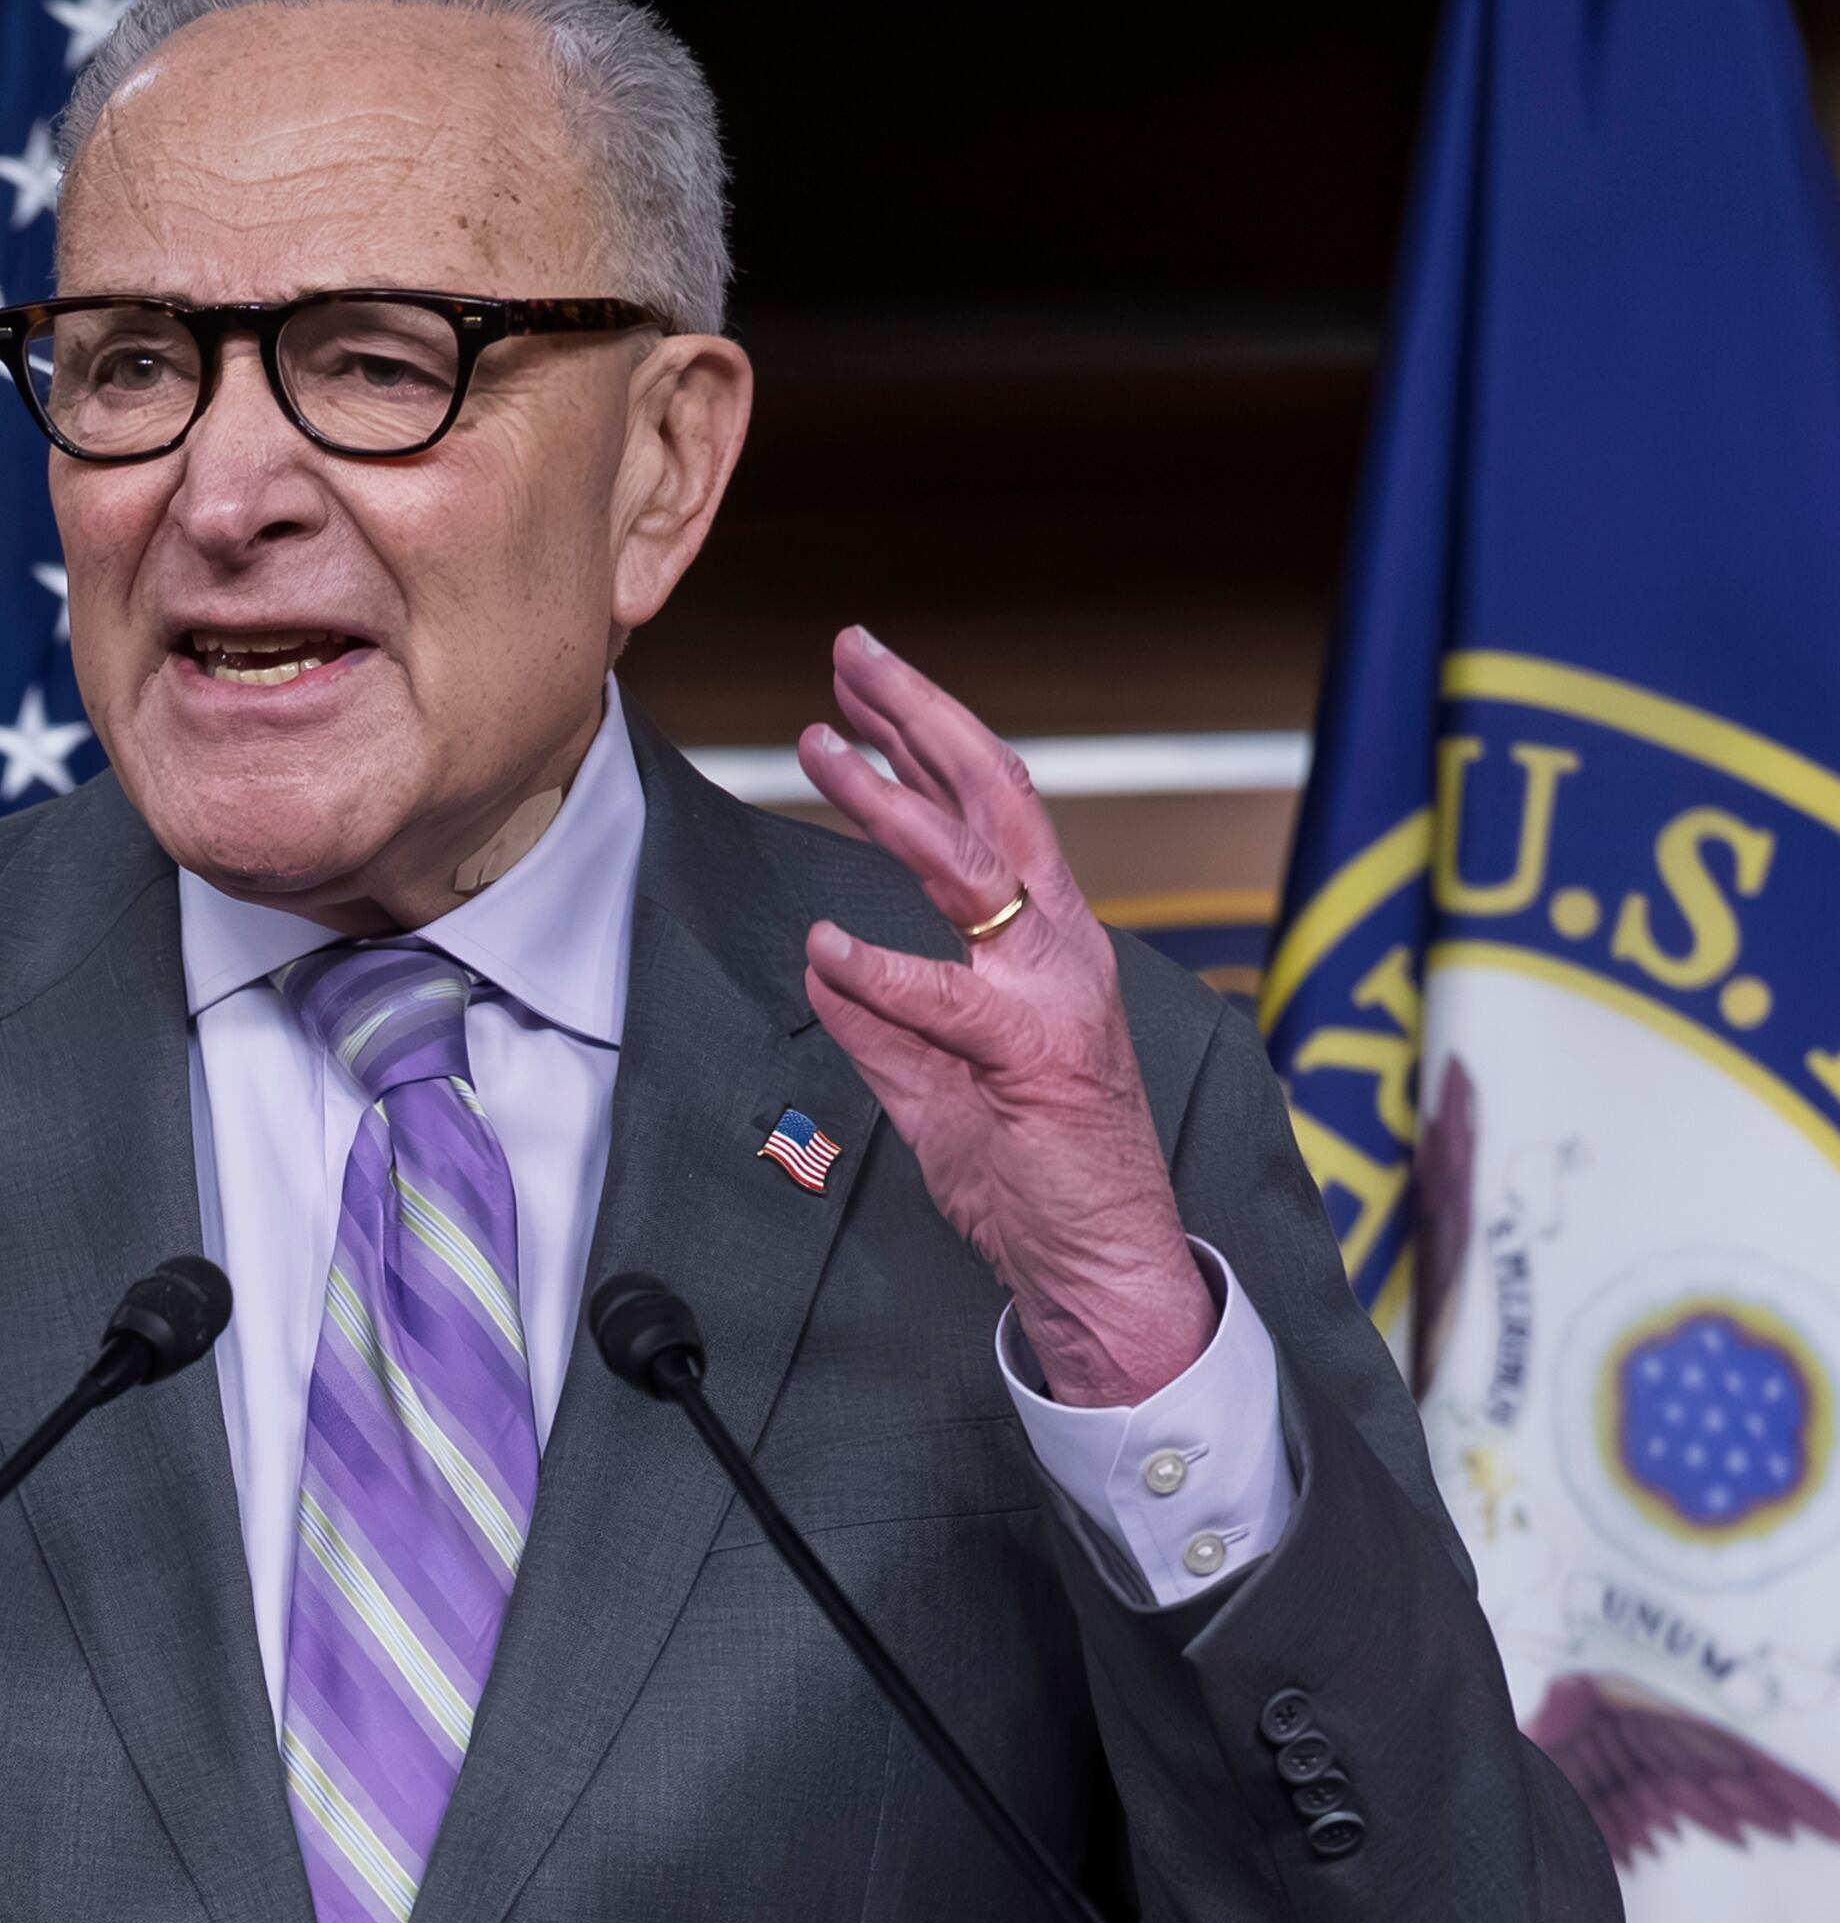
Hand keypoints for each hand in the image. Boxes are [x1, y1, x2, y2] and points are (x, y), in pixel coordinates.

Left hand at [795, 628, 1214, 1406]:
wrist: (1100, 1269)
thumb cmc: (1029, 1176)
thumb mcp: (930, 1085)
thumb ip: (879, 1020)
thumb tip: (822, 960)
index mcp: (1043, 944)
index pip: (988, 812)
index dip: (925, 739)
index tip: (859, 689)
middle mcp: (1058, 948)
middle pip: (996, 797)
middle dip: (920, 716)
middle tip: (853, 653)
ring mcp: (1055, 995)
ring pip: (972, 868)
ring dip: (890, 800)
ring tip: (822, 745)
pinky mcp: (1036, 1058)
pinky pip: (948, 997)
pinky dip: (880, 967)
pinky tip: (828, 943)